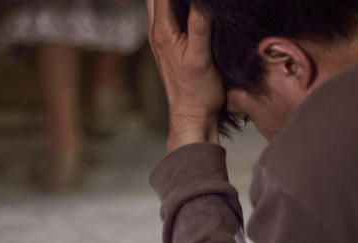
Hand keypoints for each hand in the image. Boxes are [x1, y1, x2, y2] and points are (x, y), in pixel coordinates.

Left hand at [146, 0, 224, 150]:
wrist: (192, 117)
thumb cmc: (197, 92)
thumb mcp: (201, 57)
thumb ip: (199, 24)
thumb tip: (201, 0)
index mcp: (162, 30)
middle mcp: (157, 31)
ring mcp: (162, 37)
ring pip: (160, 3)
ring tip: (195, 1)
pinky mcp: (170, 43)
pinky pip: (169, 14)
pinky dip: (176, 4)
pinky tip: (190, 6)